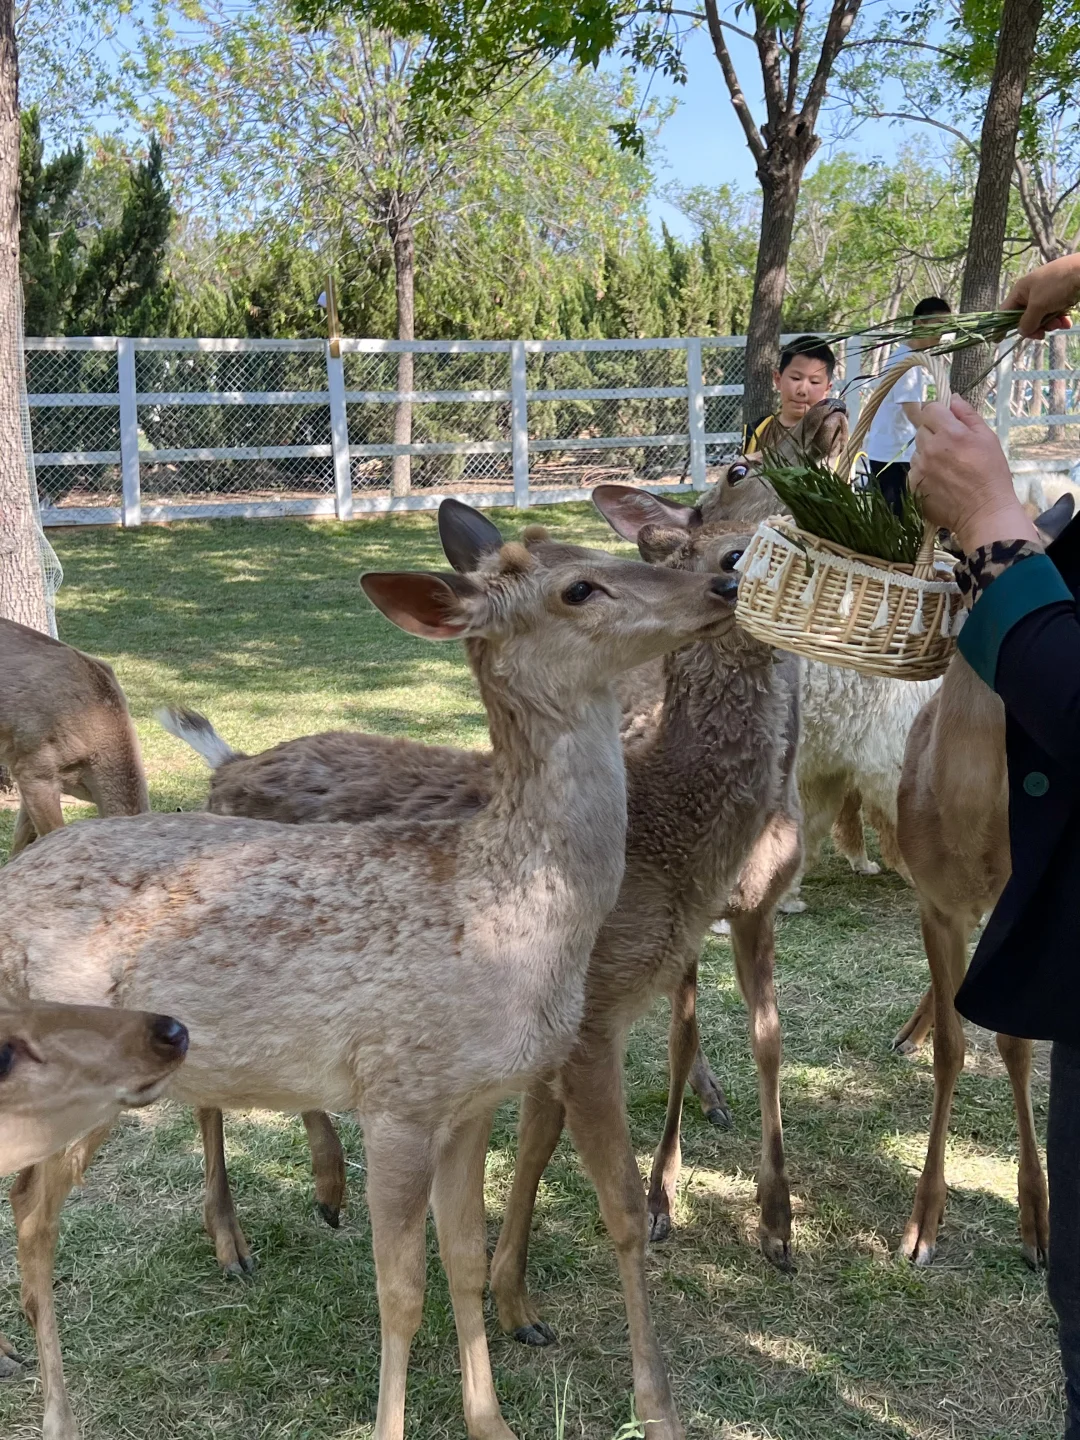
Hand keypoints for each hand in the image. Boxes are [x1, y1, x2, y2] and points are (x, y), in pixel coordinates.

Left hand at [909, 395, 1038, 552]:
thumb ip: (967, 415)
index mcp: (950, 432)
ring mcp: (920, 468)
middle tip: (952, 449)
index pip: (930, 409)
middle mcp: (930, 448)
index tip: (946, 422)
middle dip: (934, 434)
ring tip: (948, 468)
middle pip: (921, 430)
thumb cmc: (991, 473)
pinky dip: (924, 473)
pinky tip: (940, 481)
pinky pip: (914, 471)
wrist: (985, 511)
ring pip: (917, 451)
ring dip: (928, 454)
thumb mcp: (987, 438)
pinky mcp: (913, 486)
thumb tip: (952, 398)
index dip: (938, 414)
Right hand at [1003, 254, 1079, 338]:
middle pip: (1025, 318)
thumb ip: (1027, 321)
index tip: (998, 340)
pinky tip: (1066, 322)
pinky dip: (1059, 319)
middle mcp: (1031, 293)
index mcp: (1021, 290)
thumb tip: (1021, 331)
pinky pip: (1054, 313)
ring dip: (1049, 324)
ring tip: (1059, 323)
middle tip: (1043, 333)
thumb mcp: (1039, 305)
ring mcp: (1046, 295)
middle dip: (1035, 327)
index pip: (1005, 311)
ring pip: (1041, 317)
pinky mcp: (1060, 297)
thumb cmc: (1058, 284)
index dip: (1002, 326)